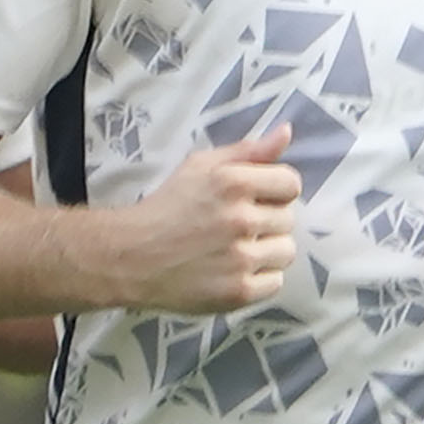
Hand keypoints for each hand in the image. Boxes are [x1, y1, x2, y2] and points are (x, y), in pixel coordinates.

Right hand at [111, 125, 300, 313]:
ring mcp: (240, 258)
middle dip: (267, 222)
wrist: (131, 257)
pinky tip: (234, 272)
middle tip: (236, 227)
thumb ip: (248, 151)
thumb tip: (286, 132)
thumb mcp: (201, 166)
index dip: (276, 191)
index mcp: (234, 182)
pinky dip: (259, 279)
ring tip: (237, 250)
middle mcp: (240, 219)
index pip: (291, 184)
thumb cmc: (167, 207)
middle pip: (288, 219)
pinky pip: (275, 282)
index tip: (257, 200)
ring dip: (267, 251)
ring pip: (286, 251)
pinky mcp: (238, 291)